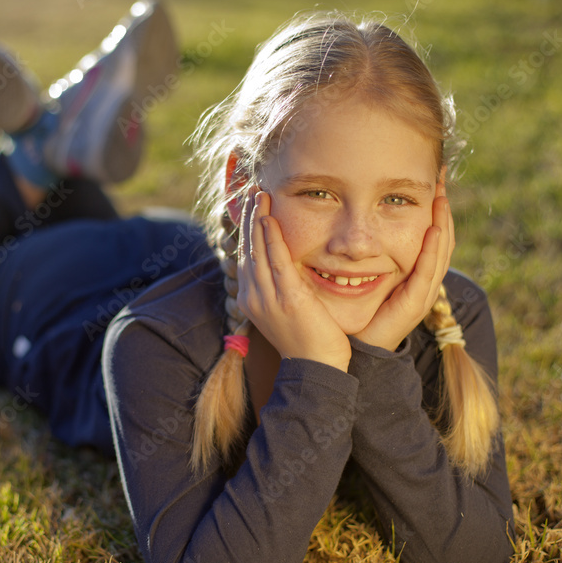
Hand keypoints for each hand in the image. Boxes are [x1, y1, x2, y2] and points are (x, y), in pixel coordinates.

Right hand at [237, 191, 351, 371]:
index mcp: (252, 301)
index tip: (251, 209)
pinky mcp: (288, 297)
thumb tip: (283, 272)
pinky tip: (269, 219)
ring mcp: (269, 298)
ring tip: (259, 195)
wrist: (316, 369)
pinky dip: (271, 238)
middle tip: (251, 192)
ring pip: (258, 250)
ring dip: (257, 219)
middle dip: (248, 218)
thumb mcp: (285, 314)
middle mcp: (254, 297)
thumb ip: (280, 291)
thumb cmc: (307, 343)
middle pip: (247, 249)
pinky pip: (276, 261)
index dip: (247, 232)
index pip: (246, 258)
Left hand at [354, 179, 454, 351]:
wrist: (351, 349)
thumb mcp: (358, 272)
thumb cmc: (353, 312)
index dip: (433, 208)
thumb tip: (351, 221)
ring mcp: (422, 292)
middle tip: (440, 177)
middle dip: (442, 207)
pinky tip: (435, 227)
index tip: (430, 178)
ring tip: (442, 195)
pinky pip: (428, 270)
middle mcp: (423, 281)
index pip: (430, 234)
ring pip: (441, 251)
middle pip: (442, 238)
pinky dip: (433, 247)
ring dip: (443, 221)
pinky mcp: (415, 303)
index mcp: (413, 273)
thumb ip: (360, 251)